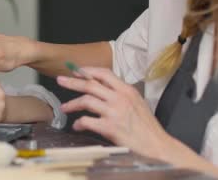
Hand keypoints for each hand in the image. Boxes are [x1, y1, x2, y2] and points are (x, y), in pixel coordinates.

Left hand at [57, 67, 172, 158]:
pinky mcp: (110, 127)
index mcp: (127, 90)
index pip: (104, 73)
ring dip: (72, 103)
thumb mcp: (137, 102)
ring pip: (86, 100)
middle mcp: (120, 98)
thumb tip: (102, 88)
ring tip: (64, 107)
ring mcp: (114, 112)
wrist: (156, 146)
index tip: (76, 71)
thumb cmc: (146, 126)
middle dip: (72, 82)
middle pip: (90, 85)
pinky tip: (77, 126)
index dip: (88, 71)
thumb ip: (120, 94)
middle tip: (60, 80)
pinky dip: (78, 123)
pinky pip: (87, 121)